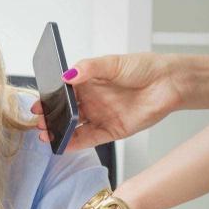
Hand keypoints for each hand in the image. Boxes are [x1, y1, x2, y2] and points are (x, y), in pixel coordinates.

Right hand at [30, 52, 182, 151]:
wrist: (170, 83)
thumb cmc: (144, 68)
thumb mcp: (113, 63)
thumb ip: (89, 68)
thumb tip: (67, 75)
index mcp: (87, 82)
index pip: (62, 92)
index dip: (49, 99)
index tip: (37, 105)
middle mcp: (91, 100)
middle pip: (65, 112)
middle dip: (50, 118)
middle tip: (39, 122)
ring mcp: (100, 116)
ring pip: (74, 127)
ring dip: (59, 132)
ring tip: (46, 135)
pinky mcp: (112, 130)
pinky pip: (90, 139)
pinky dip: (75, 144)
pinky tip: (63, 145)